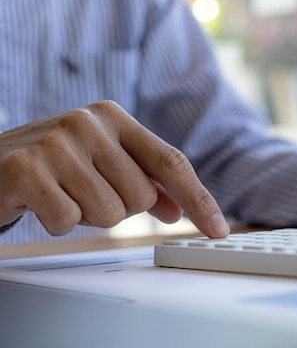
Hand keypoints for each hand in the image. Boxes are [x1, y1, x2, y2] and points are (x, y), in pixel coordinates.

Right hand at [0, 100, 229, 236]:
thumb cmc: (52, 165)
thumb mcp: (102, 164)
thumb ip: (143, 182)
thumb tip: (179, 209)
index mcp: (113, 117)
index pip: (171, 162)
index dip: (199, 199)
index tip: (218, 230)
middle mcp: (88, 122)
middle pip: (140, 197)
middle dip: (117, 207)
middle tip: (83, 191)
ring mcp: (56, 143)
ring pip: (109, 213)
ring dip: (86, 216)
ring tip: (62, 193)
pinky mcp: (26, 169)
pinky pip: (68, 221)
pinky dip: (57, 223)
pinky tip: (40, 202)